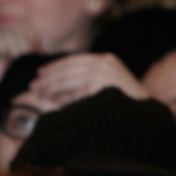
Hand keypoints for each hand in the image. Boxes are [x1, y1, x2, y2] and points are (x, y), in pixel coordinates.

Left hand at [30, 53, 147, 106]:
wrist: (143, 115)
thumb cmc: (122, 104)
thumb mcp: (101, 87)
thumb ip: (80, 84)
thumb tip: (47, 90)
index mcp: (106, 59)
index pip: (74, 60)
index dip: (55, 66)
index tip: (40, 73)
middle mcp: (103, 62)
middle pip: (67, 69)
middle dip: (48, 79)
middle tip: (33, 86)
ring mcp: (101, 72)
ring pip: (67, 80)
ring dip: (50, 88)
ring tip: (38, 95)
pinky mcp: (98, 84)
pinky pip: (73, 92)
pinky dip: (61, 98)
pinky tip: (50, 102)